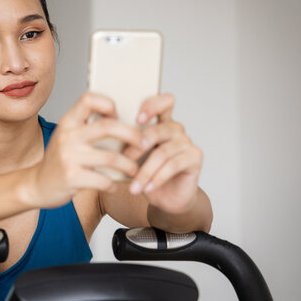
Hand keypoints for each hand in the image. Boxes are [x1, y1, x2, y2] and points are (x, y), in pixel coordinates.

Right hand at [30, 92, 144, 207]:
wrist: (37, 185)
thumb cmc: (59, 160)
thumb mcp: (67, 136)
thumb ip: (86, 126)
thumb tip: (120, 119)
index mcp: (68, 122)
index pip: (89, 99)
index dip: (108, 104)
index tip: (117, 116)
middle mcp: (68, 136)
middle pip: (109, 127)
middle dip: (133, 135)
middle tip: (143, 144)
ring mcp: (69, 157)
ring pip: (112, 158)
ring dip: (129, 165)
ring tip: (134, 170)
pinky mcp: (72, 178)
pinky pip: (104, 180)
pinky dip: (114, 184)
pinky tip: (115, 186)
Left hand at [123, 93, 203, 214]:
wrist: (166, 198)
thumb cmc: (147, 174)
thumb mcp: (132, 157)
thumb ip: (125, 142)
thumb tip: (105, 133)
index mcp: (161, 122)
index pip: (164, 102)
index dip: (152, 106)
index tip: (137, 119)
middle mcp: (176, 129)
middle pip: (159, 130)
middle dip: (137, 147)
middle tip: (124, 161)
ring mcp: (187, 142)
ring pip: (163, 152)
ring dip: (145, 172)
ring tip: (134, 186)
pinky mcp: (195, 157)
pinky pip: (174, 165)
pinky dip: (158, 178)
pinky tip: (148, 188)